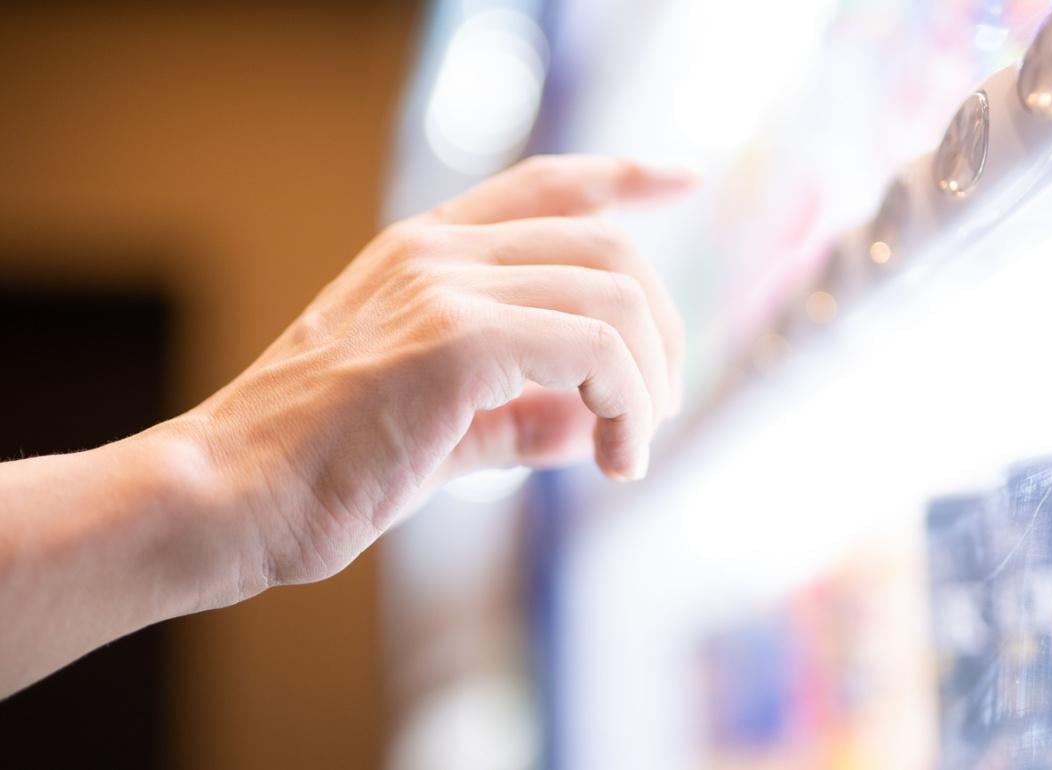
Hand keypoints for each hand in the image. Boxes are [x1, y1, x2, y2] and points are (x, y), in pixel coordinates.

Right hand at [169, 155, 695, 602]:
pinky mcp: (454, 338)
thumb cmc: (323, 467)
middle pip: (607, 250)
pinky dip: (627, 404)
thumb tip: (591, 426)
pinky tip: (615, 460)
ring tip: (633, 448)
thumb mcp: (440, 429)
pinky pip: (593, 349)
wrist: (229, 497)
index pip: (546, 185)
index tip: (682, 182)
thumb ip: (518, 415)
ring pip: (614, 296)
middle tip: (656, 411)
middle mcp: (439, 252)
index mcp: (426, 254)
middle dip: (659, 332)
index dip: (623, 177)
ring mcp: (444, 286)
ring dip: (649, 380)